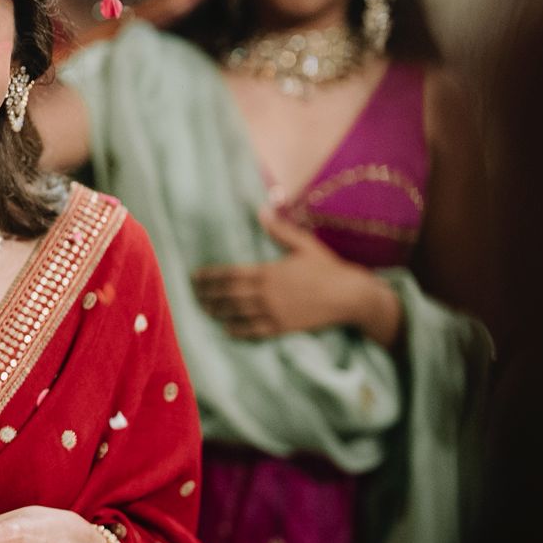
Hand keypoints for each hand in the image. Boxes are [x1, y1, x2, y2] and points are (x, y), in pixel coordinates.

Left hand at [192, 208, 396, 342]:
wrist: (350, 297)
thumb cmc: (328, 268)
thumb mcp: (304, 245)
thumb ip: (280, 230)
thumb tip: (262, 211)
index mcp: (268, 272)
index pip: (229, 275)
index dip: (209, 277)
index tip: (194, 277)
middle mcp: (266, 293)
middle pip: (227, 295)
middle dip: (207, 295)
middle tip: (192, 294)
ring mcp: (273, 312)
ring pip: (236, 313)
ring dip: (217, 312)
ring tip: (203, 309)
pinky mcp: (282, 328)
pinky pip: (253, 331)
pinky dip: (237, 330)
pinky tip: (227, 329)